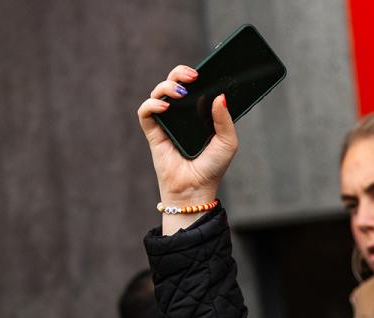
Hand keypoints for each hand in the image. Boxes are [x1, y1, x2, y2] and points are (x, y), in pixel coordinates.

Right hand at [137, 64, 238, 205]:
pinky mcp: (153, 133)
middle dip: (179, 73)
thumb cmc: (212, 168)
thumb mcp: (228, 142)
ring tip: (180, 92)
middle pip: (173, 84)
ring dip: (167, 86)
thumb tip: (220, 96)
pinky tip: (164, 107)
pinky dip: (151, 104)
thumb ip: (225, 119)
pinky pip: (145, 112)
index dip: (193, 75)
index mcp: (197, 114)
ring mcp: (165, 123)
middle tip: (192, 76)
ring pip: (157, 93)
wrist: (196, 189)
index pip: (192, 87)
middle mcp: (180, 115)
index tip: (202, 72)